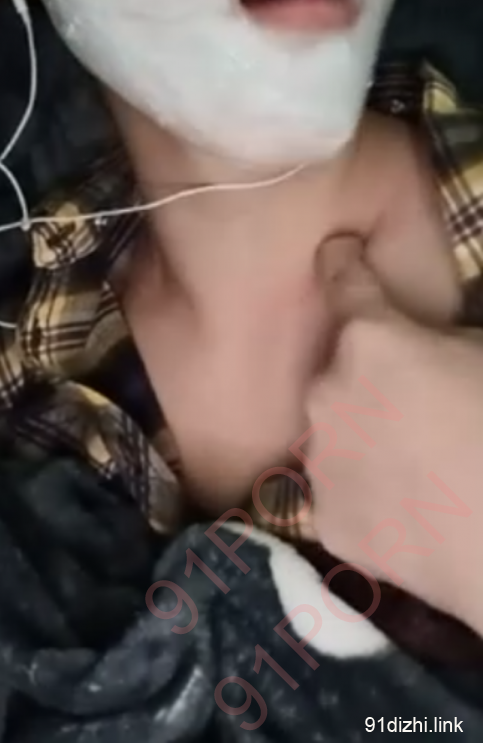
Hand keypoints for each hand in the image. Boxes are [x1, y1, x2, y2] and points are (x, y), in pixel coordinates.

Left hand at [297, 236, 482, 633]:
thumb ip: (448, 334)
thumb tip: (437, 336)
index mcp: (371, 340)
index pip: (343, 280)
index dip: (343, 261)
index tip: (336, 251)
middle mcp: (326, 390)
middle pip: (341, 369)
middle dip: (371, 376)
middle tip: (419, 403)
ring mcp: (320, 459)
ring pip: (337, 431)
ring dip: (362, 434)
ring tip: (417, 464)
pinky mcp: (325, 518)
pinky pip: (341, 491)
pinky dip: (365, 493)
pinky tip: (407, 508)